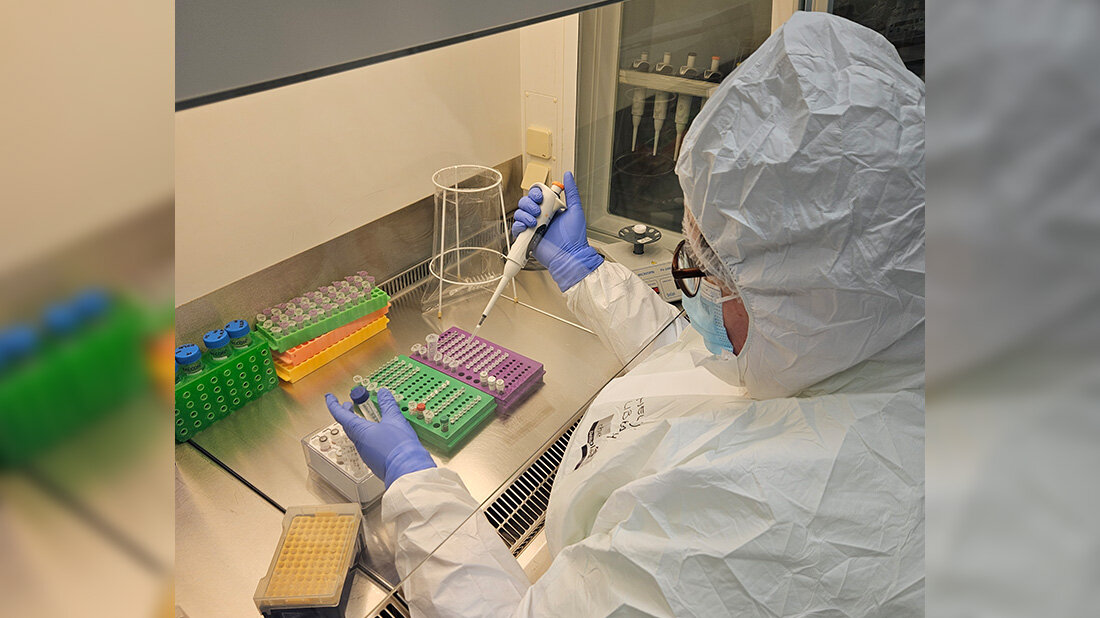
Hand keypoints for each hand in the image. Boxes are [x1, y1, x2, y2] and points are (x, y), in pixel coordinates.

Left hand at [325, 388, 434, 487]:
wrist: (407, 470)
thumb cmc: (398, 447)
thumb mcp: (395, 419)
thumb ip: (387, 404)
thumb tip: (383, 393)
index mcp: (360, 431)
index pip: (340, 415)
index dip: (333, 404)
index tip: (329, 398)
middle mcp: (360, 443)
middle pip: (348, 426)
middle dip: (347, 414)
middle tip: (348, 405)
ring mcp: (366, 453)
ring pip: (357, 435)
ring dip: (358, 424)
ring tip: (365, 417)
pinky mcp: (374, 460)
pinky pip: (367, 444)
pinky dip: (368, 434)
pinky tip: (378, 433)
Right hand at [511, 171, 603, 291]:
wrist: (570, 256)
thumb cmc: (575, 237)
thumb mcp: (575, 210)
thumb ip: (572, 192)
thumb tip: (568, 176)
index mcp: (551, 209)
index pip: (537, 195)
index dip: (535, 193)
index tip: (540, 197)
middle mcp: (541, 217)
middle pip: (525, 202)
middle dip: (529, 204)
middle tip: (538, 210)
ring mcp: (533, 227)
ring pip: (519, 214)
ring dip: (525, 214)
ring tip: (535, 221)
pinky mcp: (527, 238)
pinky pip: (516, 228)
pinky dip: (519, 225)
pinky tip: (527, 226)